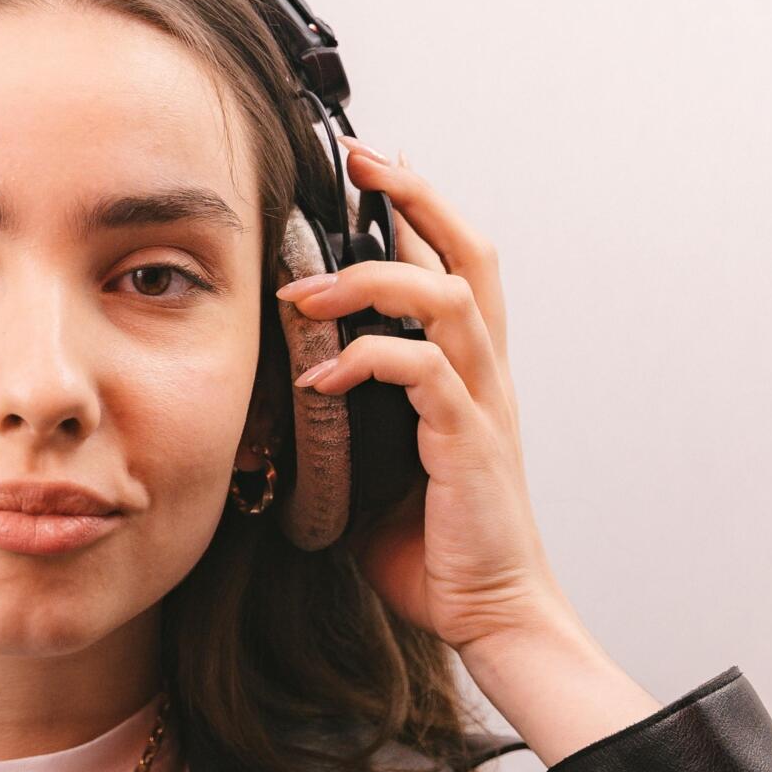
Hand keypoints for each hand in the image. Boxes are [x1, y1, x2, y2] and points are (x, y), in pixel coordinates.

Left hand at [276, 138, 573, 654]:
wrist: (492, 612)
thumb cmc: (435, 548)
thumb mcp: (374, 472)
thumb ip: (344, 425)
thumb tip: (279, 402)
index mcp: (468, 372)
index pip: (455, 264)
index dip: (421, 206)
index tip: (374, 164)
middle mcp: (485, 373)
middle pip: (469, 252)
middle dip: (417, 197)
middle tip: (362, 159)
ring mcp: (483, 404)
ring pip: (448, 298)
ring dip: (374, 278)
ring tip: (305, 287)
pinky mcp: (469, 443)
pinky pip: (423, 374)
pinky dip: (368, 361)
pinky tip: (320, 375)